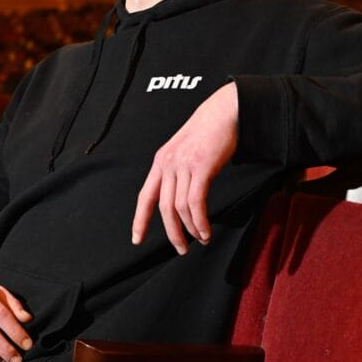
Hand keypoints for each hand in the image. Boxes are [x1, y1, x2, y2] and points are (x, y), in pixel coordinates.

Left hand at [132, 82, 238, 254]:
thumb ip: (178, 171)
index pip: (144, 196)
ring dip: (191, 229)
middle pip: (163, 208)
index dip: (140, 220)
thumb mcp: (184, 151)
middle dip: (172, 233)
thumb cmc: (208, 132)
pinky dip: (200, 221)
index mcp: (160, 162)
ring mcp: (183, 165)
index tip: (137, 238)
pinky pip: (196, 202)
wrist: (224, 112)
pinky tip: (205, 231)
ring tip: (201, 239)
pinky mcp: (201, 167)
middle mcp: (168, 164)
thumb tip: (180, 198)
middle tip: (181, 249)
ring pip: (180, 208)